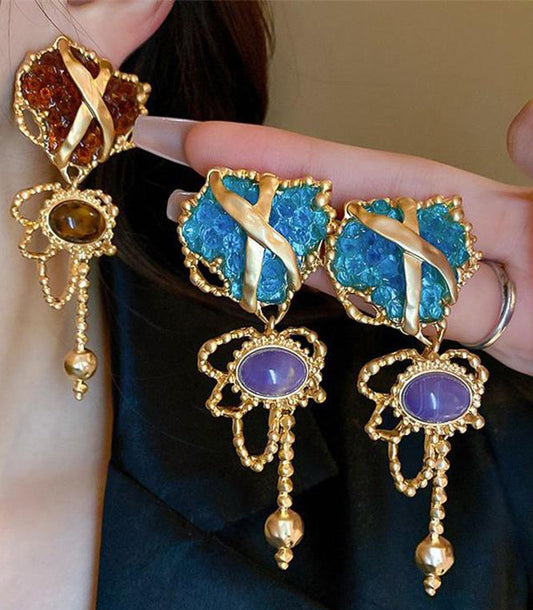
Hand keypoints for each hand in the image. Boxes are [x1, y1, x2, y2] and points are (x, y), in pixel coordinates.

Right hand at [134, 116, 532, 374]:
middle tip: (164, 174)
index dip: (266, 155)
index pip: (341, 168)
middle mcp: (422, 232)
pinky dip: (308, 288)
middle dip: (238, 188)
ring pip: (322, 257)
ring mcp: (419, 278)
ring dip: (253, 238)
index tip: (196, 140)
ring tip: (185, 221)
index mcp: (453, 196)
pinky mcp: (429, 321)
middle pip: (314, 208)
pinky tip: (258, 276)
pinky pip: (357, 303)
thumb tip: (514, 122)